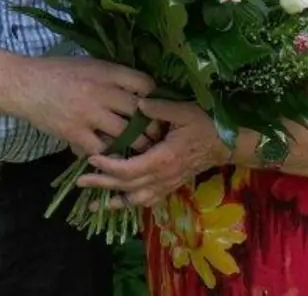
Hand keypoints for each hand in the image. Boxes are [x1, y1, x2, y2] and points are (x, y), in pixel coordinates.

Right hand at [11, 56, 155, 155]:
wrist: (23, 84)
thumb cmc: (56, 72)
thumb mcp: (88, 64)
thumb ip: (112, 76)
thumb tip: (139, 91)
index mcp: (106, 72)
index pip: (144, 84)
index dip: (155, 98)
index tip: (156, 108)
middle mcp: (101, 92)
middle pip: (140, 112)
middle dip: (151, 126)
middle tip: (156, 135)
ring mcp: (88, 114)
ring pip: (125, 134)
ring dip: (135, 144)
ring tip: (140, 149)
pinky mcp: (74, 132)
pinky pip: (101, 149)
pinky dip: (107, 153)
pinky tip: (110, 155)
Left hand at [75, 99, 229, 206]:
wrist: (227, 144)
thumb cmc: (206, 125)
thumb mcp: (185, 110)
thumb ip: (161, 108)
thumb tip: (138, 102)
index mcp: (164, 159)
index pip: (130, 169)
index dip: (109, 166)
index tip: (91, 158)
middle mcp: (164, 176)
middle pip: (128, 187)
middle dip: (103, 185)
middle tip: (80, 183)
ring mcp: (168, 184)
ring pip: (137, 199)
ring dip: (115, 202)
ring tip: (94, 204)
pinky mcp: (171, 186)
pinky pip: (148, 201)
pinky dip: (131, 204)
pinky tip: (120, 204)